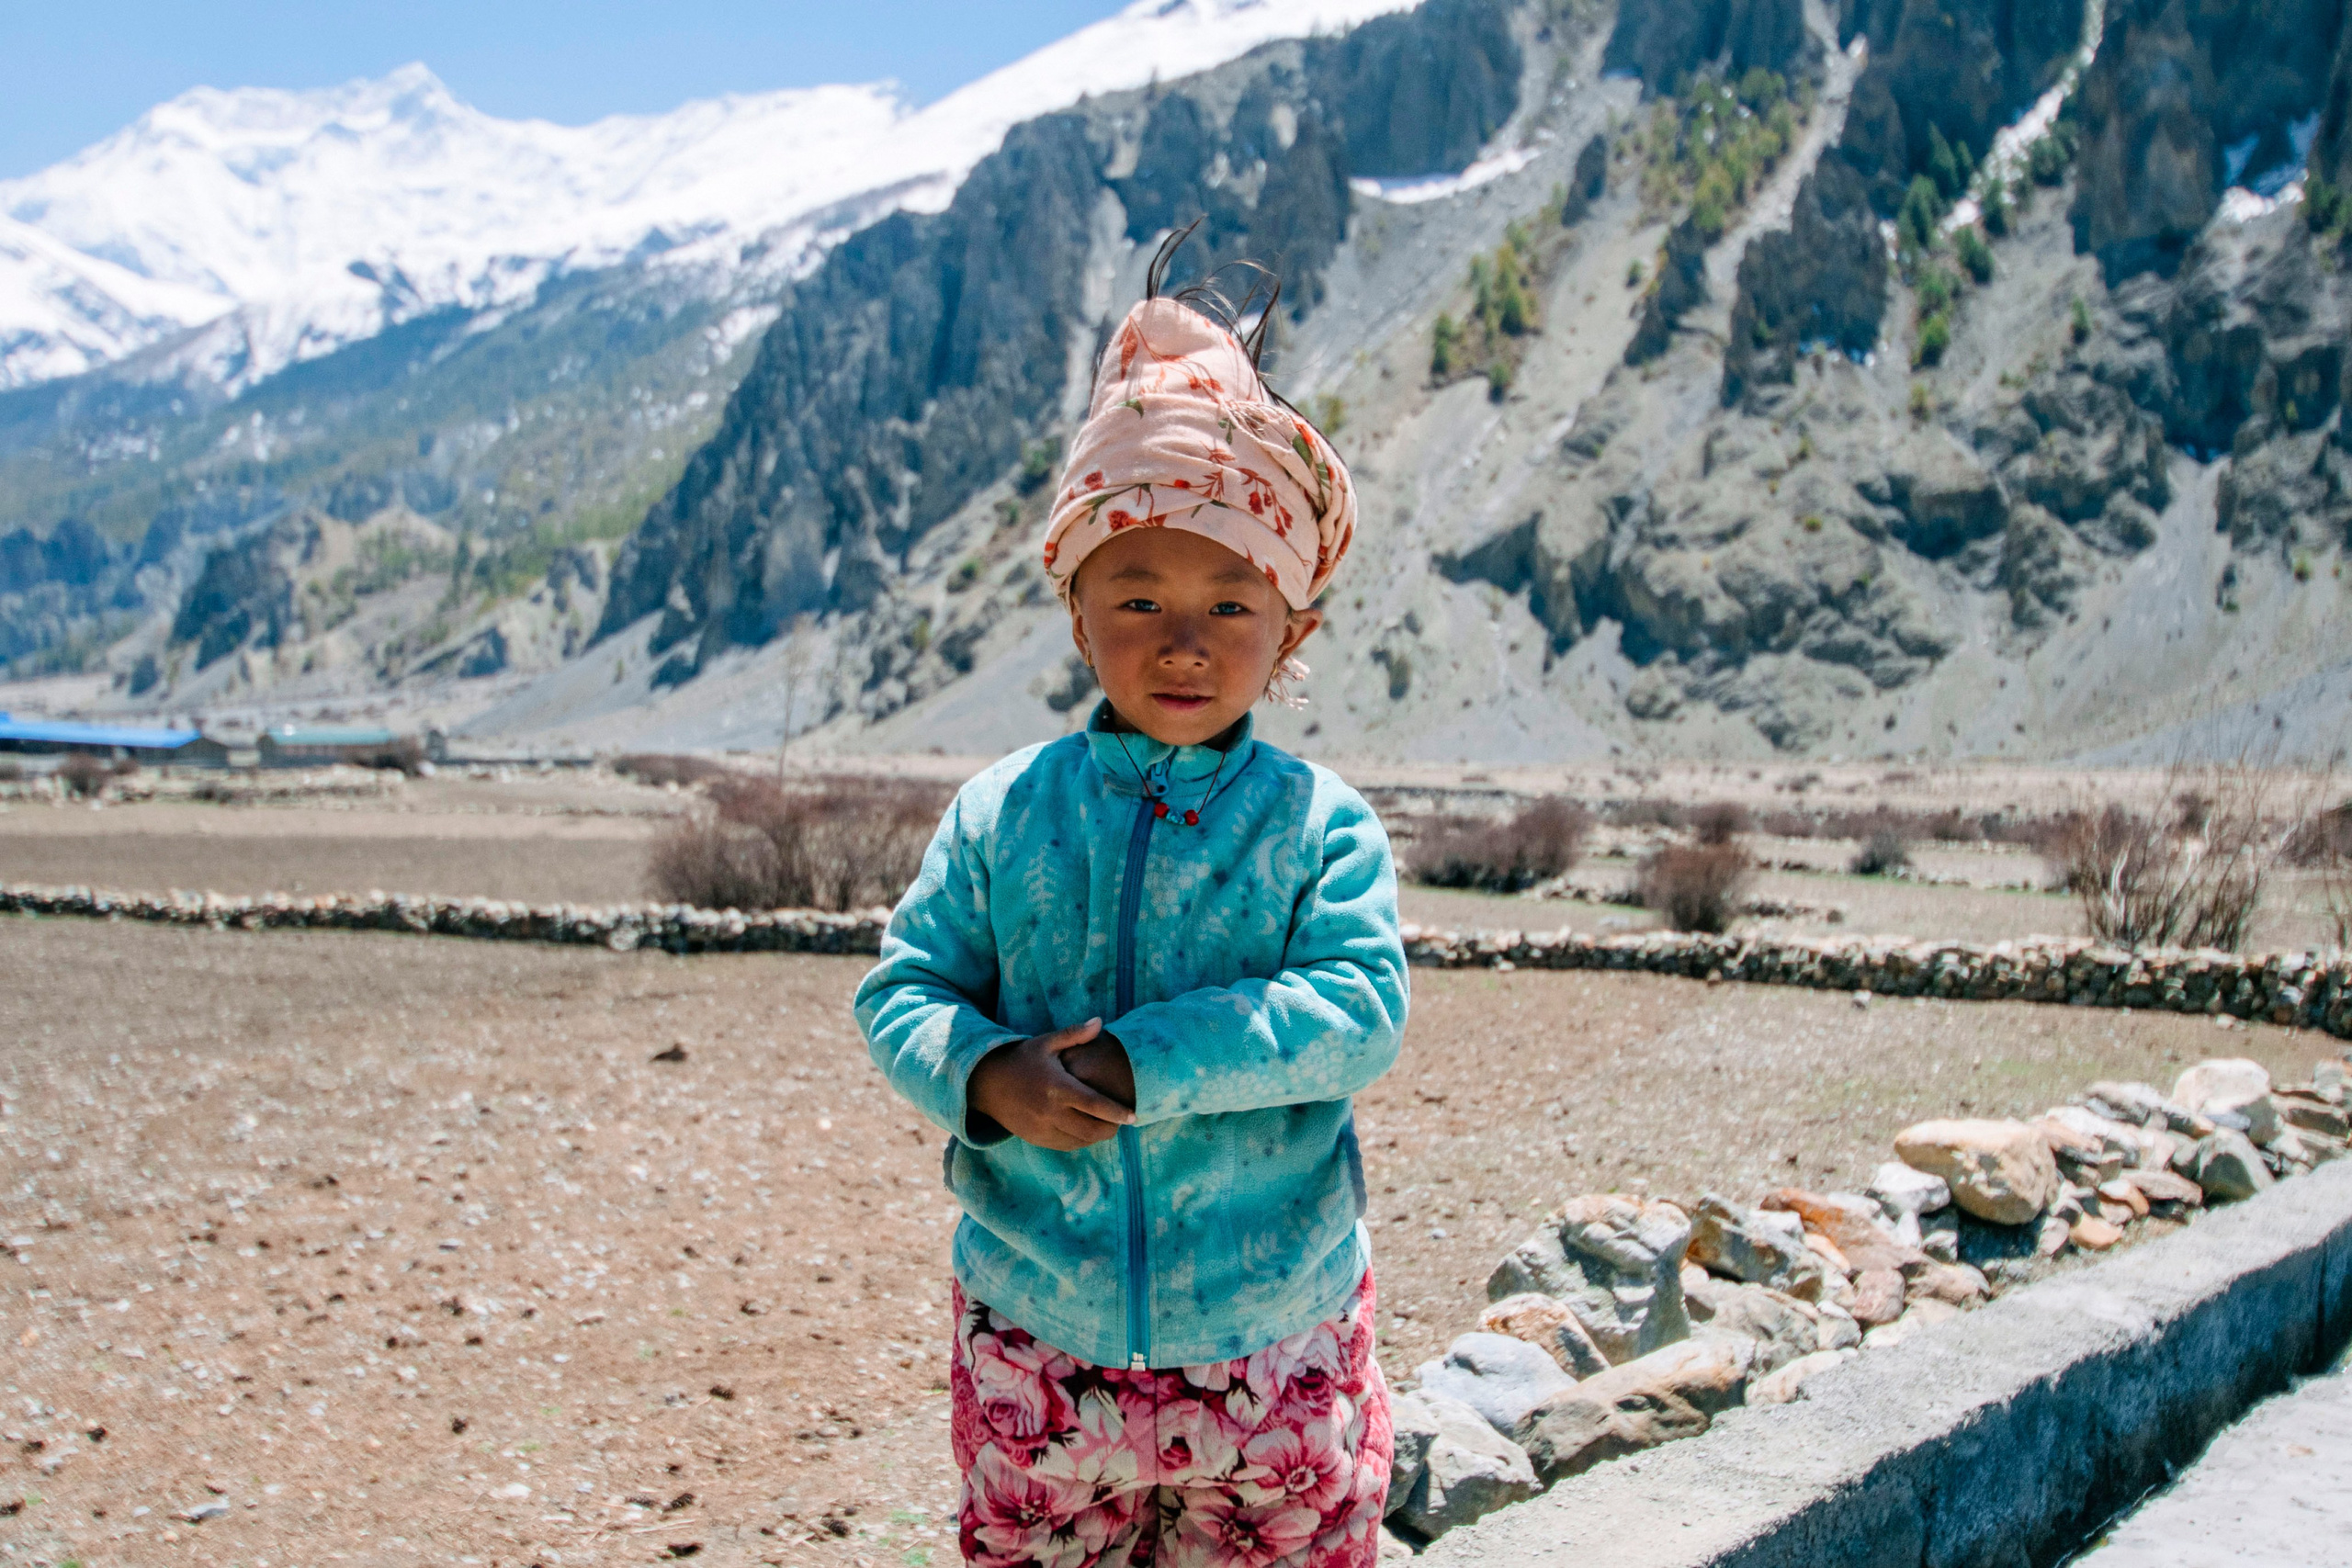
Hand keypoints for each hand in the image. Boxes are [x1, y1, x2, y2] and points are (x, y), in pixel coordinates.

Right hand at [967, 1018, 1135, 1151]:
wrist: (986, 1083)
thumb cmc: (1021, 1059)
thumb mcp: (1046, 1043)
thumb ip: (1074, 1034)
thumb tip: (1100, 1022)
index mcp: (1057, 1087)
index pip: (1095, 1104)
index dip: (1117, 1112)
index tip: (1134, 1115)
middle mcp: (1050, 1111)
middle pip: (1091, 1129)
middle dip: (1112, 1128)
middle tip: (1123, 1122)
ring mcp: (1041, 1127)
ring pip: (1079, 1141)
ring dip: (1097, 1136)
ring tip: (1108, 1126)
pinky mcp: (1035, 1138)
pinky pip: (1065, 1145)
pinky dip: (1080, 1141)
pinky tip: (1088, 1132)